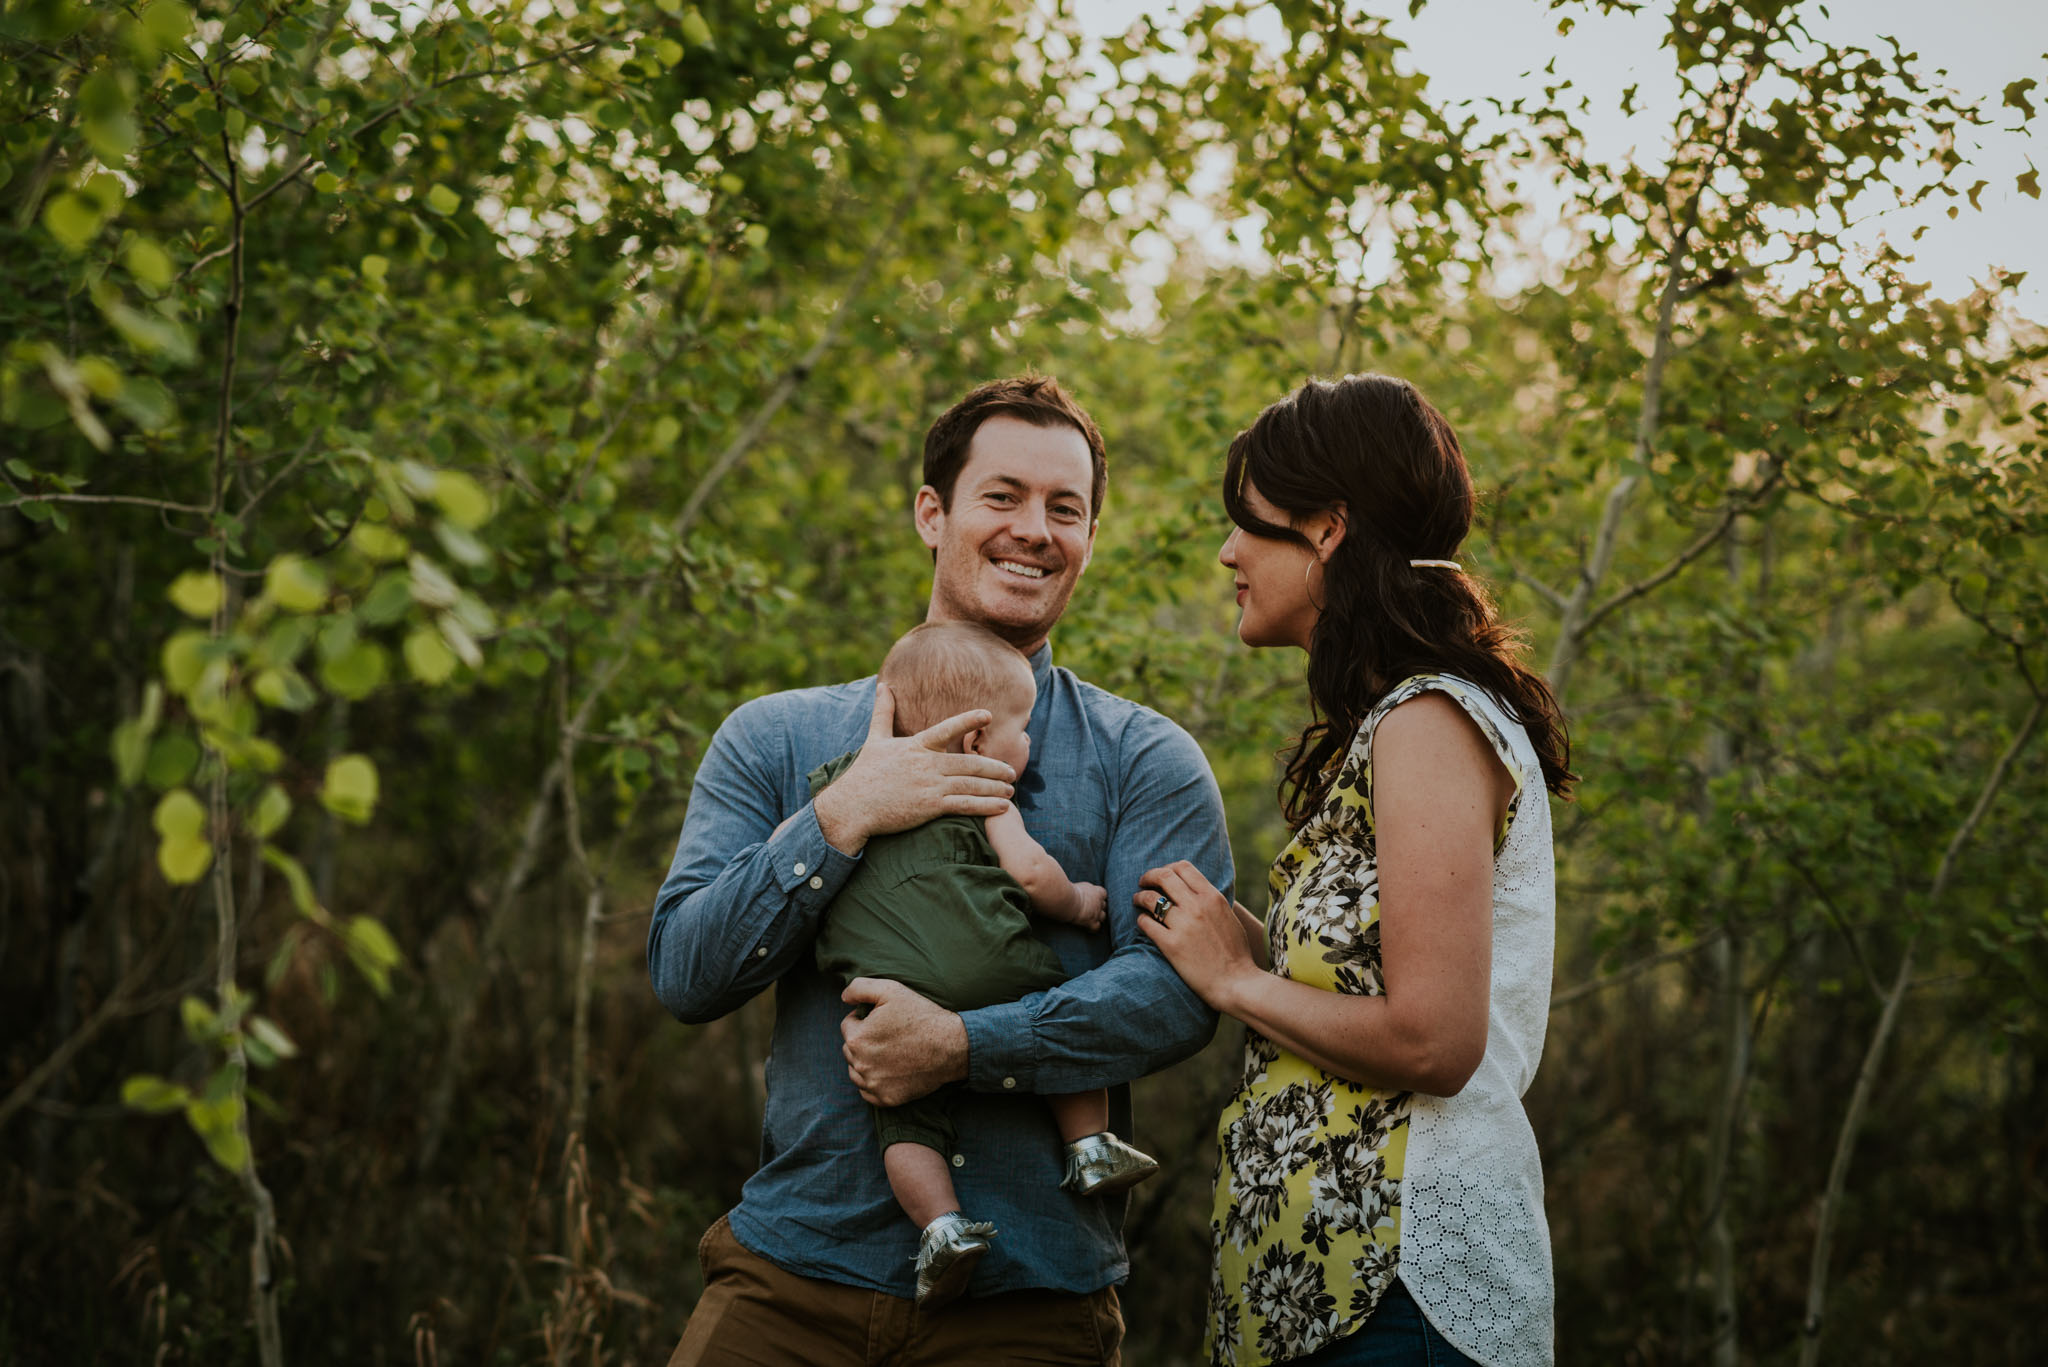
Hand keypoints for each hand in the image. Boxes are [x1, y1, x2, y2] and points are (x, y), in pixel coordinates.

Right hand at [813, 682, 1016, 853]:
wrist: (852, 806)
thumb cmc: (864, 774)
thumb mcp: (874, 739)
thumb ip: (883, 713)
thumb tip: (882, 685)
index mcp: (916, 746)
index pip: (947, 729)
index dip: (969, 720)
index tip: (988, 715)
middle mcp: (926, 764)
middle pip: (969, 762)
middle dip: (994, 766)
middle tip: (1011, 769)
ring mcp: (929, 785)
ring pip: (971, 784)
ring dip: (995, 786)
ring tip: (1011, 788)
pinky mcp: (929, 807)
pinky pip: (964, 805)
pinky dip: (986, 806)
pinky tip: (1001, 806)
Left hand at [839, 977, 968, 1105]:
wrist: (951, 1046)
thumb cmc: (921, 1016)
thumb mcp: (891, 990)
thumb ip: (860, 988)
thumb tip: (844, 997)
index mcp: (857, 1038)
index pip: (847, 1026)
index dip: (865, 1019)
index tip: (883, 1020)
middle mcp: (860, 1065)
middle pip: (849, 1049)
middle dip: (863, 1040)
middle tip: (888, 1035)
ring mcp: (873, 1084)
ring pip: (855, 1072)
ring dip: (865, 1062)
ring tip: (889, 1052)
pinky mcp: (887, 1099)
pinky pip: (868, 1092)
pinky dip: (874, 1083)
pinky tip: (890, 1071)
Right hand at [1069, 882, 1106, 931]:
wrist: (1067, 899)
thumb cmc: (1068, 891)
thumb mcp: (1077, 887)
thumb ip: (1081, 890)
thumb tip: (1076, 891)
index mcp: (1095, 890)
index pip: (1103, 893)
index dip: (1099, 897)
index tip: (1093, 899)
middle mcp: (1099, 901)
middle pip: (1104, 905)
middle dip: (1099, 908)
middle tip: (1091, 910)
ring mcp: (1097, 912)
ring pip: (1103, 917)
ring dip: (1098, 918)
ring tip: (1090, 919)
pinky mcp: (1092, 922)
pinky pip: (1097, 927)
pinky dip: (1093, 928)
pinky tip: (1086, 928)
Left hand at [1133, 861, 1261, 1013]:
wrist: (1236, 982)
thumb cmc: (1236, 953)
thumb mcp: (1229, 917)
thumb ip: (1212, 902)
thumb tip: (1196, 891)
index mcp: (1212, 897)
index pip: (1183, 867)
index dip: (1167, 868)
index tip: (1161, 875)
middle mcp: (1197, 906)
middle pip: (1164, 876)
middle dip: (1148, 876)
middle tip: (1142, 882)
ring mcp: (1183, 925)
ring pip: (1150, 899)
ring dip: (1140, 897)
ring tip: (1137, 901)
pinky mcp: (1171, 945)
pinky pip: (1146, 924)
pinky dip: (1141, 920)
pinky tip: (1142, 923)